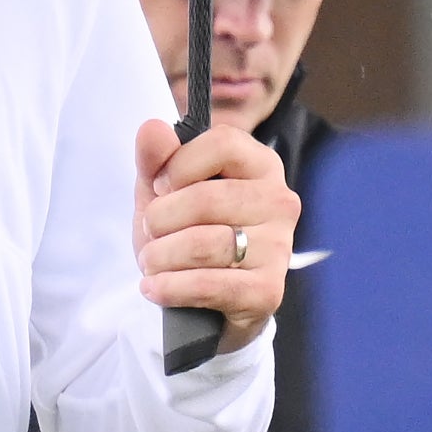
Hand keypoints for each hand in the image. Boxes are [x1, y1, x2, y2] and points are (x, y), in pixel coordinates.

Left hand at [134, 119, 298, 354]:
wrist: (207, 303)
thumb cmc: (187, 234)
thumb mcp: (164, 192)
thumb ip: (155, 159)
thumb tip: (151, 128)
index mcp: (261, 165)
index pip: (223, 143)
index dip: (179, 165)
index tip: (162, 187)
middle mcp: (280, 202)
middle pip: (206, 198)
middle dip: (160, 219)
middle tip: (150, 233)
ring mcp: (279, 248)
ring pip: (204, 244)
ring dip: (160, 256)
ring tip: (150, 262)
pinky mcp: (268, 291)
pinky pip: (208, 285)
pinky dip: (170, 287)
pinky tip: (154, 288)